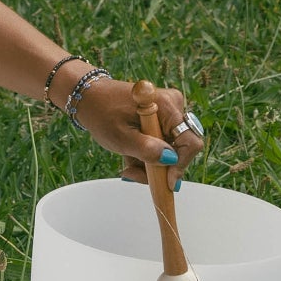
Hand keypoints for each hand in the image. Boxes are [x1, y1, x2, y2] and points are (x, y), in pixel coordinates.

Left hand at [72, 75, 204, 183]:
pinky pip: (164, 143)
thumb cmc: (101, 113)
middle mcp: (173, 105)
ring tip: (127, 160)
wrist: (90, 98)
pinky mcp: (164, 117)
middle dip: (159, 165)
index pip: (190, 141)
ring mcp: (170, 110)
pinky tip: (131, 153)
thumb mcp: (120, 137)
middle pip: (181, 148)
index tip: (166, 182)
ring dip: (150, 161)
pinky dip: (148, 153)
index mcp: (166, 106)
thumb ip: (145, 149)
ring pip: (171, 148)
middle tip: (132, 171)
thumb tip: (170, 159)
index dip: (181, 165)